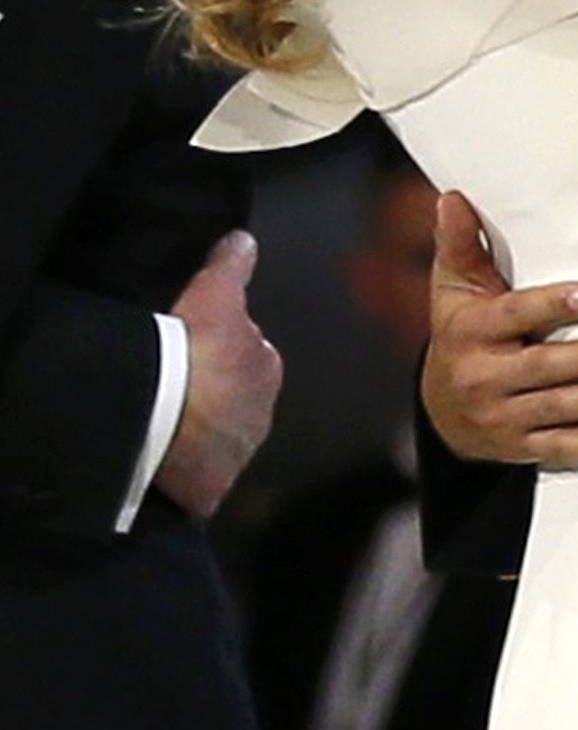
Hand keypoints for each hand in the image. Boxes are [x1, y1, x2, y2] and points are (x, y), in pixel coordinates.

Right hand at [158, 230, 281, 518]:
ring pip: (218, 437)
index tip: (194, 352)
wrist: (166, 416)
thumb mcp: (213, 295)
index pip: (247, 356)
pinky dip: (184, 470)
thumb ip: (232, 267)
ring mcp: (237, 454)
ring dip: (199, 432)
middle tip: (174, 387)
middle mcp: (262, 413)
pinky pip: (197, 478)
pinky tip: (158, 461)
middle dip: (215, 394)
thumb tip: (245, 240)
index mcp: (265, 368)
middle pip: (236, 398)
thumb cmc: (194, 348)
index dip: (219, 352)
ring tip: (161, 424)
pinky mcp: (211, 489)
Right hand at [421, 191, 577, 468]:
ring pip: (552, 409)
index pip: (514, 316)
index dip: (553, 305)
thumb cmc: (461, 333)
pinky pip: (553, 448)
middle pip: (539, 367)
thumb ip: (460, 244)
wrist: (439, 409)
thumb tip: (453, 198)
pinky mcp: (515, 446)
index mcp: (471, 331)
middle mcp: (482, 376)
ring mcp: (499, 416)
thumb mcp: (453, 290)